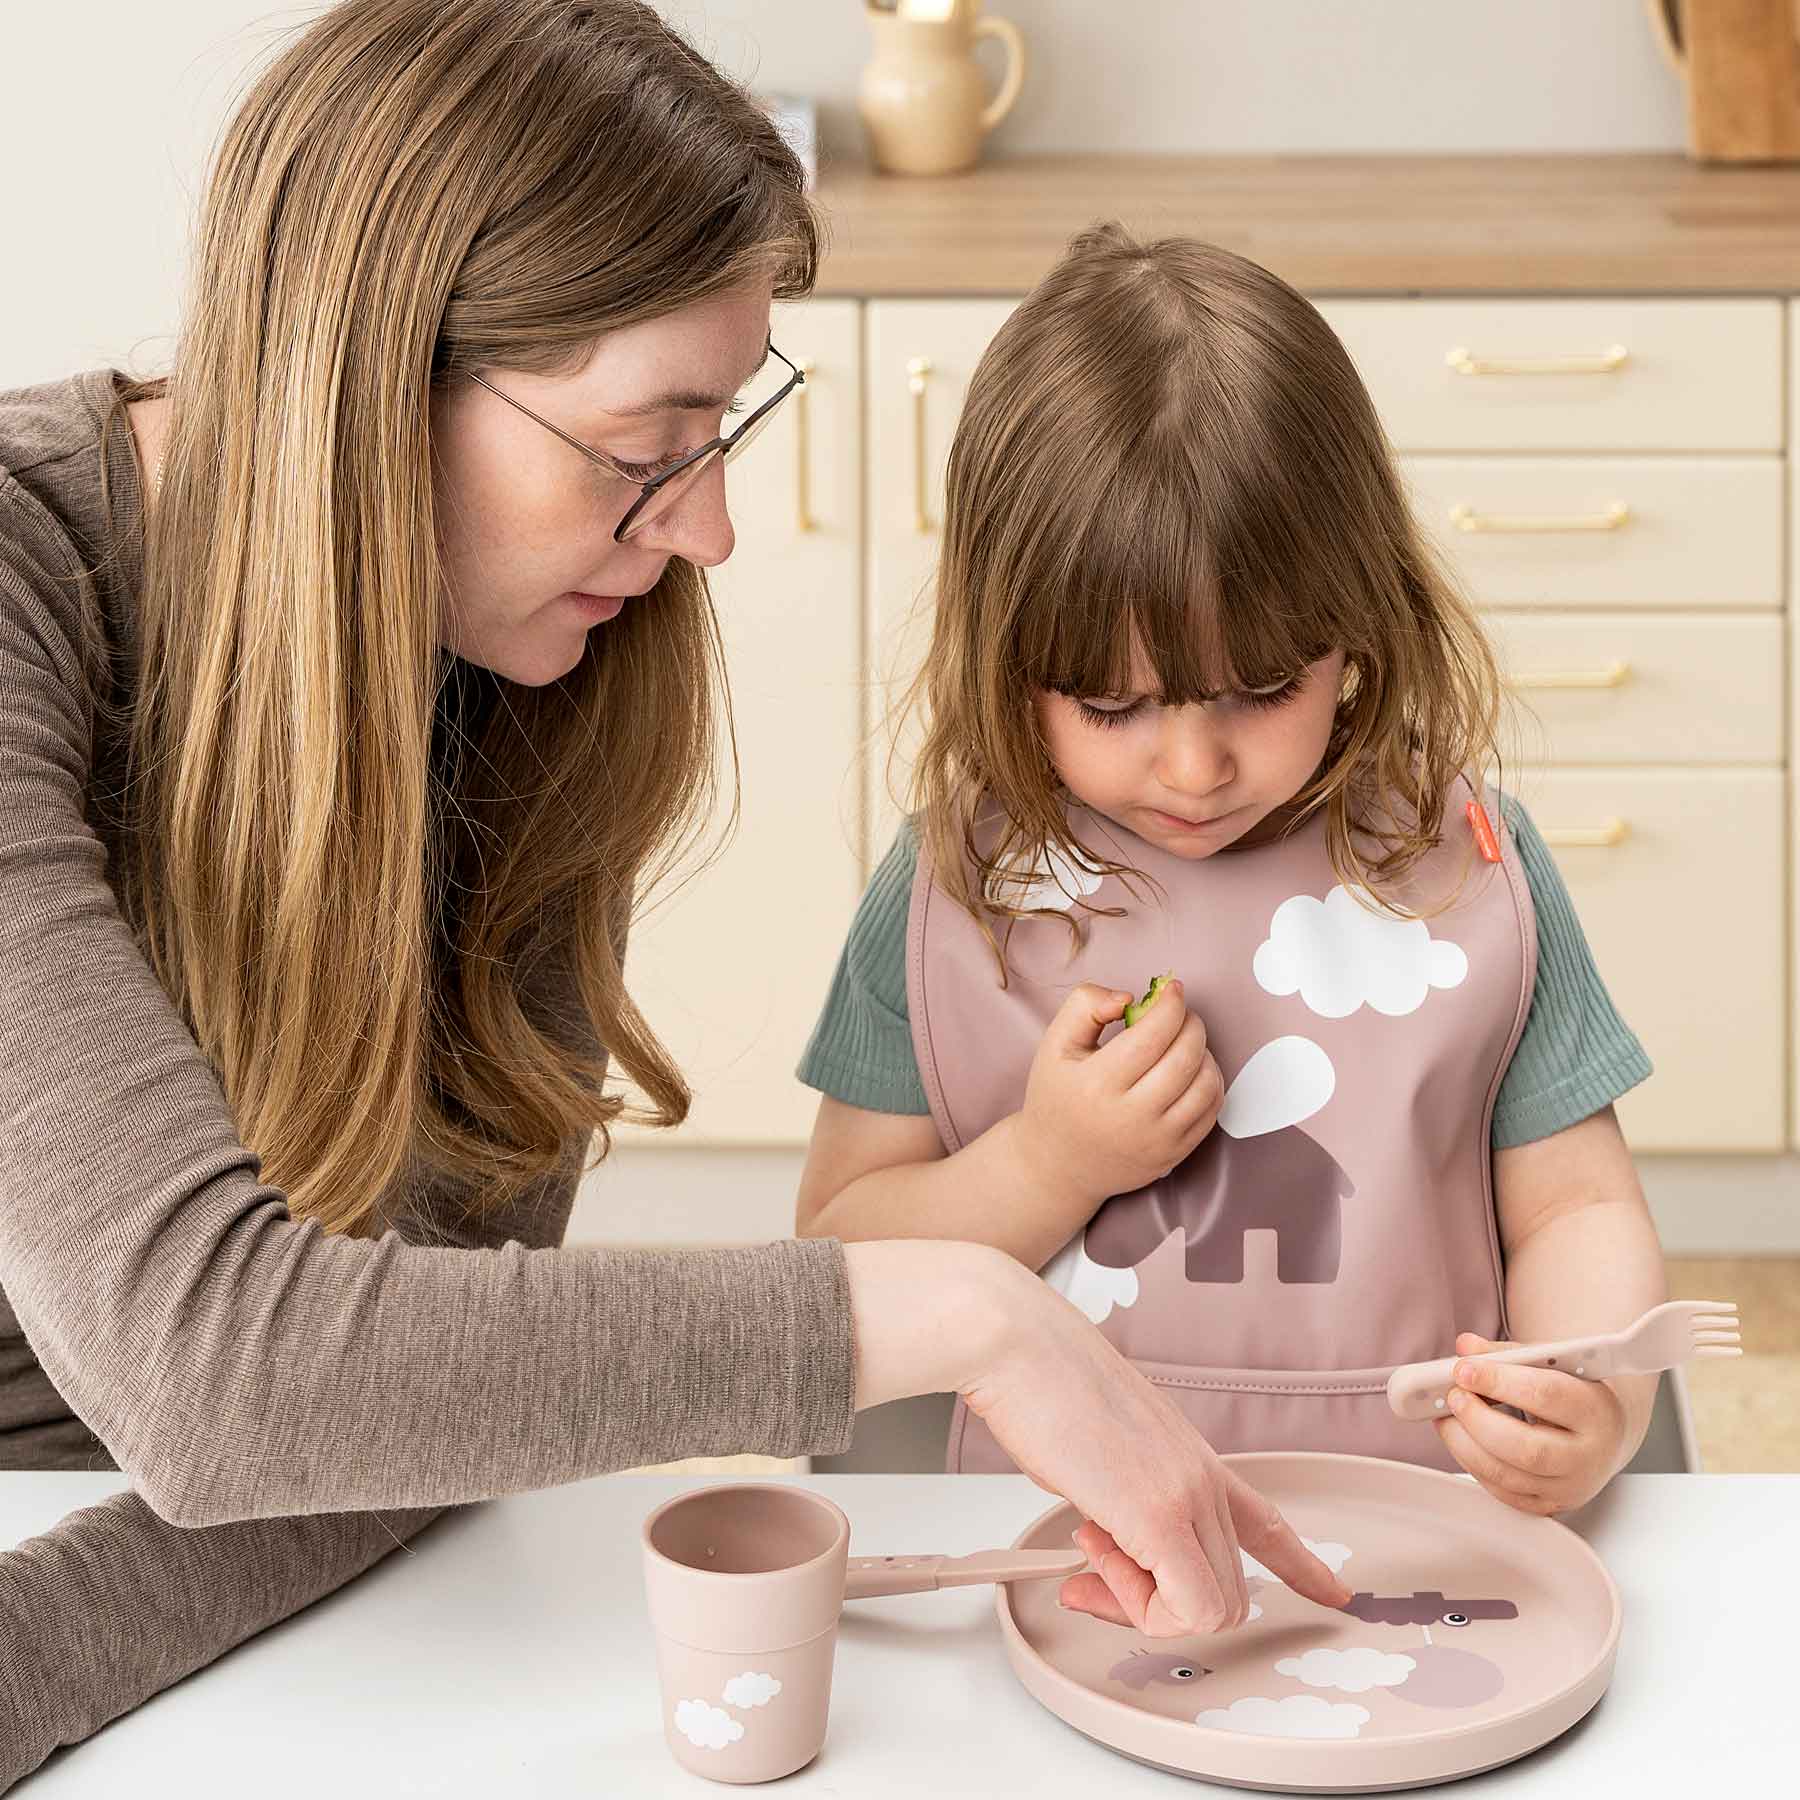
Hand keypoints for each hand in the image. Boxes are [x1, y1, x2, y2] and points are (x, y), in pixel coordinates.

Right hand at [960, 1255, 1352, 1636]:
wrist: (1020, 1345)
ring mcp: (1186, 1494)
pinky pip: (1183, 1609)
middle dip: (1159, 1602)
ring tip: (1088, 1542)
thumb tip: (1111, 1543)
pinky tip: (1092, 1550)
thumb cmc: (1041, 1383)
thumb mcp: (1102, 1448)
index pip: (1266, 1522)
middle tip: (1097, 1569)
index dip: (1304, 1566)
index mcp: (1193, 1456)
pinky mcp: (1156, 1514)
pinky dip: (1137, 1608)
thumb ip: (1122, 1499)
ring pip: (1209, 1608)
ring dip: (1140, 1601)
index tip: (1333, 1590)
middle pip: (1225, 1590)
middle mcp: (1203, 1475)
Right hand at [1015, 978, 1222, 1211]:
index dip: (1170, 1006)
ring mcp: (1157, 1140)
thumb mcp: (1055, 1044)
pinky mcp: (1175, 1155)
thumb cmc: (1056, 1098)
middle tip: (1180, 1013)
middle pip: (1184, 1058)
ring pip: (1206, 1084)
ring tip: (1186, 1042)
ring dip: (1205, 1052)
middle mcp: (1130, 1117)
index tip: (1173, 989)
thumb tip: (1131, 998)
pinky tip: (1192, 1070)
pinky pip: (1212, 1111)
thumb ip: (1085, 1005)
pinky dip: (1211, 1081)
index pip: (1151, 1036)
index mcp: (1097, 1084)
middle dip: (1191, 1024)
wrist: (1058, 1164)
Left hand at [1433, 1331, 1628, 1515]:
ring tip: (1446, 1417)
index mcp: (1594, 1410)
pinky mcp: (1549, 1505)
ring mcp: (1569, 1487)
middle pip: (1526, 1448)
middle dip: (1478, 1420)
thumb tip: (1466, 1346)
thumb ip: (1506, 1354)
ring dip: (1465, 1444)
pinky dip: (1472, 1464)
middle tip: (1453, 1396)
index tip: (1464, 1370)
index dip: (1498, 1381)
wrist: (1606, 1432)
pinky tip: (1461, 1440)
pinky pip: (1501, 1492)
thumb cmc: (1575, 1393)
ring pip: (1508, 1476)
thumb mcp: (1550, 1364)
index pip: (1544, 1395)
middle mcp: (1588, 1456)